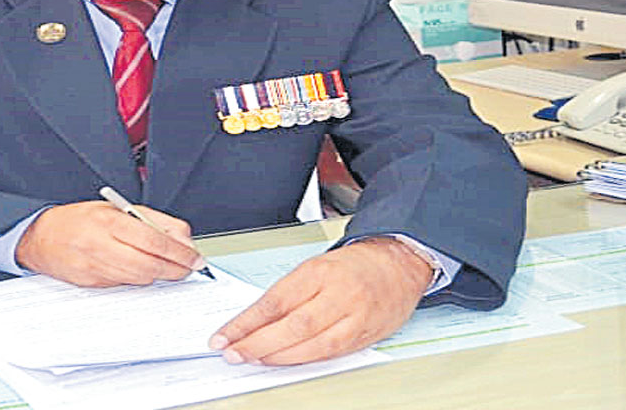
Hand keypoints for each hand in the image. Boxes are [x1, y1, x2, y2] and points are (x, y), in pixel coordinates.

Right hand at [15, 200, 203, 286]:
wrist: (40, 238)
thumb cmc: (79, 220)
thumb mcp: (117, 208)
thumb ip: (153, 220)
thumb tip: (182, 238)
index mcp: (109, 221)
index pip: (154, 241)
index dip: (180, 253)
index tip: (195, 258)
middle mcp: (100, 245)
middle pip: (150, 265)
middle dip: (175, 269)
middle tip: (188, 267)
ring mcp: (95, 268)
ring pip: (140, 279)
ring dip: (160, 276)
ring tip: (169, 268)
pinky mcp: (91, 284)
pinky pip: (125, 285)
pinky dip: (139, 280)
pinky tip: (142, 270)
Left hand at [209, 237, 432, 364]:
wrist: (400, 264)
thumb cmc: (356, 265)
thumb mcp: (316, 266)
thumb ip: (289, 293)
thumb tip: (253, 320)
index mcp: (320, 271)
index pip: (275, 301)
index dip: (246, 323)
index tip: (224, 335)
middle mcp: (338, 294)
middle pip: (292, 326)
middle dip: (257, 343)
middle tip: (233, 352)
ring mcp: (355, 317)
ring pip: (312, 345)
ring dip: (278, 357)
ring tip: (253, 359)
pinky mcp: (365, 336)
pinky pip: (330, 353)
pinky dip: (304, 360)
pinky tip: (285, 362)